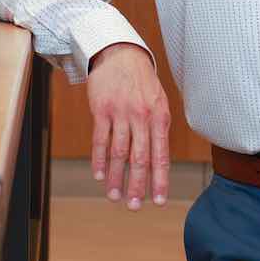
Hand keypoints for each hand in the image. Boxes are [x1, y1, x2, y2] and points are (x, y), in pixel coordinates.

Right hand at [87, 43, 170, 209]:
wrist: (120, 54)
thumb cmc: (142, 81)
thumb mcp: (159, 102)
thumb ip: (159, 128)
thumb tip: (159, 160)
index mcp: (159, 117)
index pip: (161, 155)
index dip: (160, 180)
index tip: (158, 201)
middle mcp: (141, 116)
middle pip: (140, 158)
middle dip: (137, 185)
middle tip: (134, 206)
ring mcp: (120, 113)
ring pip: (118, 152)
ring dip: (116, 177)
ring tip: (115, 196)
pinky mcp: (102, 109)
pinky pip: (100, 139)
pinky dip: (99, 159)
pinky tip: (99, 175)